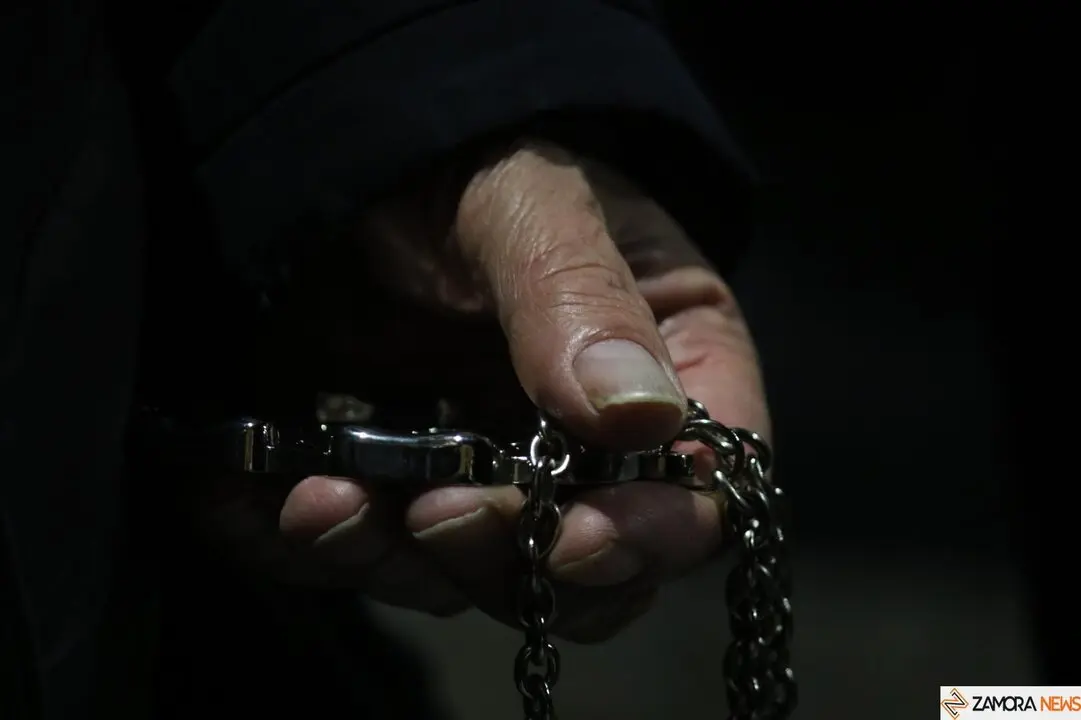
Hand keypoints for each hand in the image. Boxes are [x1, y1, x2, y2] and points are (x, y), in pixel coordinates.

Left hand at [198, 141, 767, 640]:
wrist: (352, 165)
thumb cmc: (469, 162)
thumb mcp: (528, 203)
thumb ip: (581, 299)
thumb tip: (636, 417)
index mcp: (665, 367)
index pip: (698, 482)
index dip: (656, 532)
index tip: (581, 541)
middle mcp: (586, 444)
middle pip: (587, 565)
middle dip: (512, 561)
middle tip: (438, 513)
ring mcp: (487, 471)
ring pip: (470, 575)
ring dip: (398, 561)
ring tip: (321, 503)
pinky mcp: (392, 481)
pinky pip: (360, 549)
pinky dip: (307, 546)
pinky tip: (252, 506)